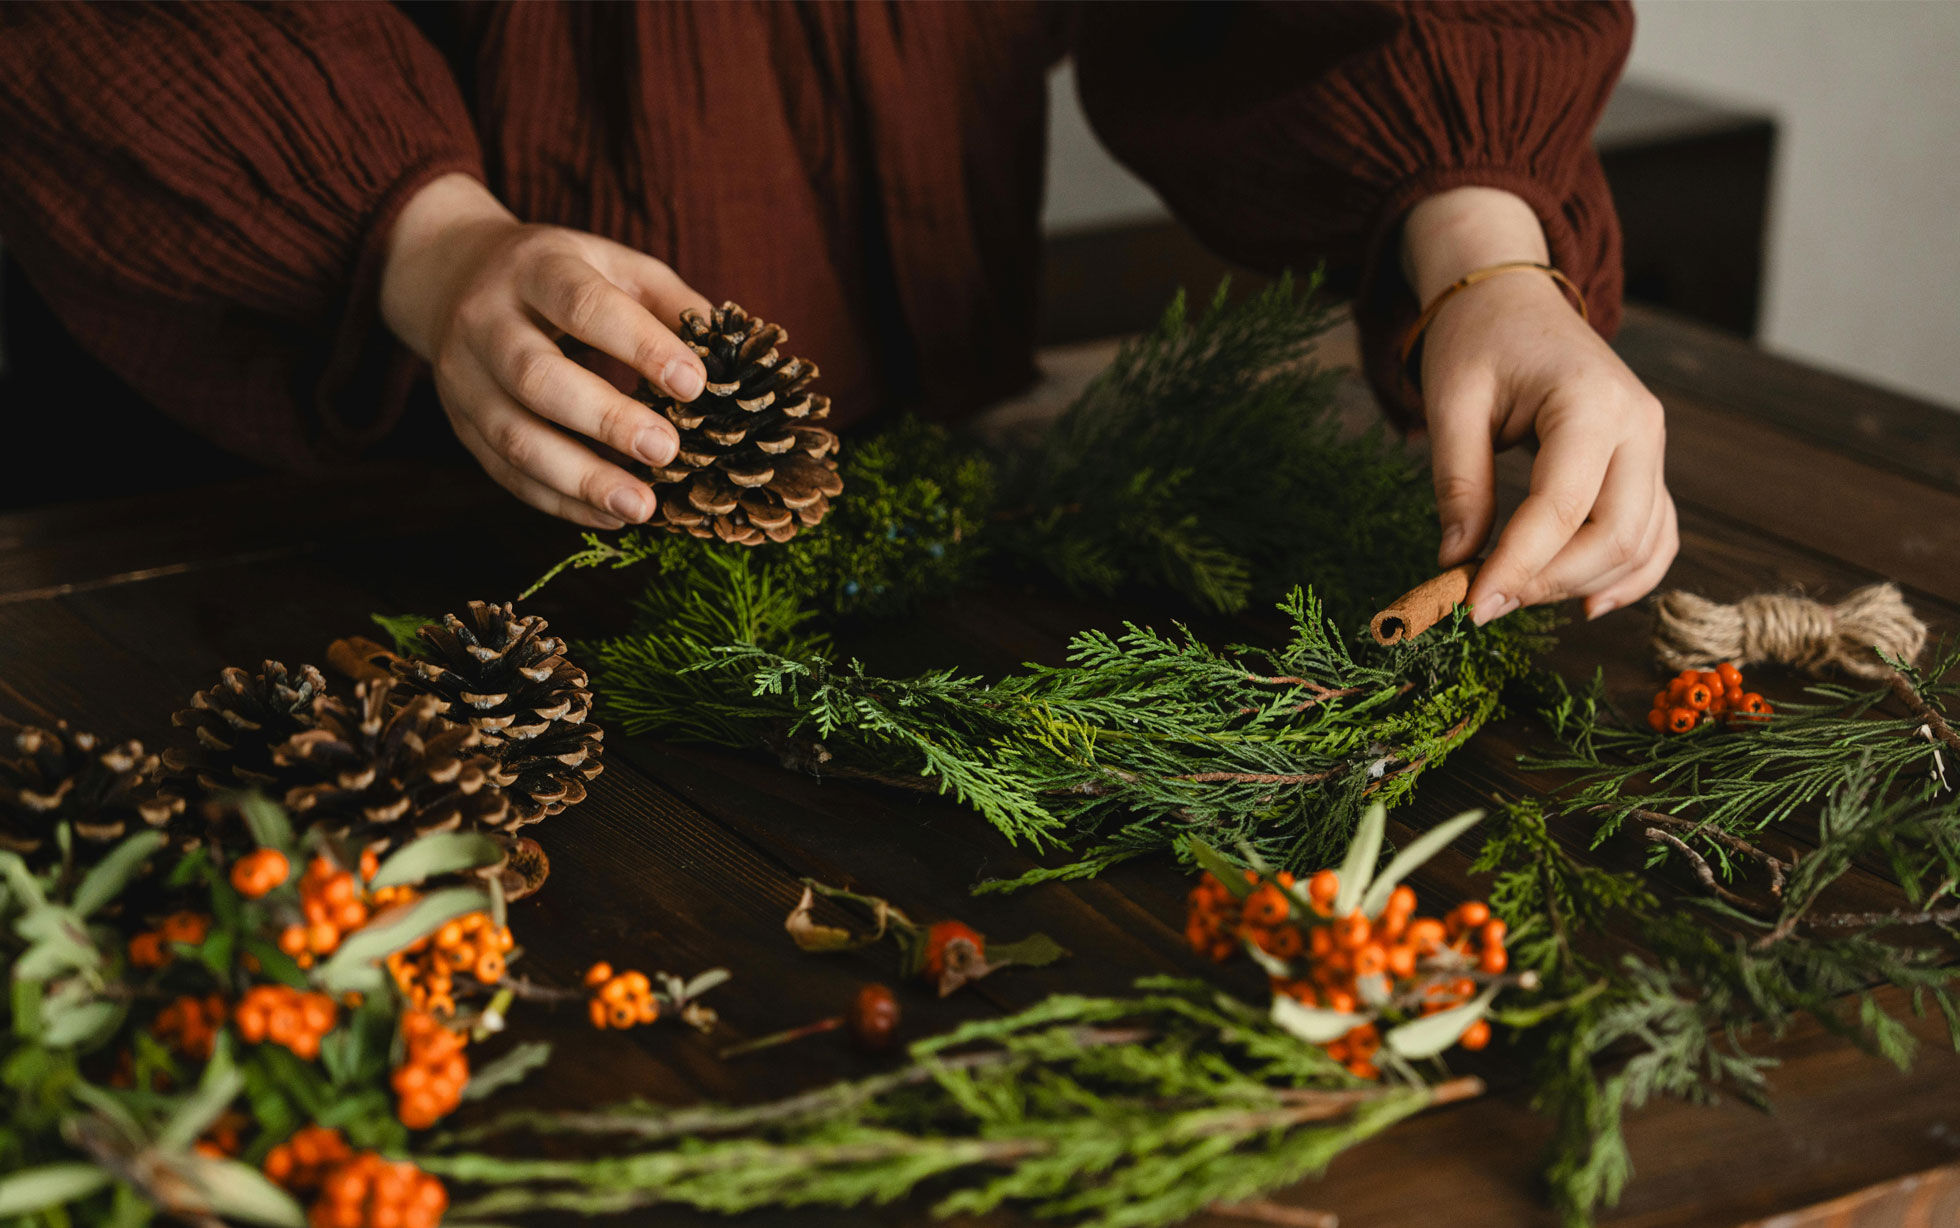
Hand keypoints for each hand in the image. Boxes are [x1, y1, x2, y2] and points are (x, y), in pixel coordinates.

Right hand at [379, 174, 713, 527]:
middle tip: (667, 450)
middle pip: (536, 377)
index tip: (695, 383)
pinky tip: (610, 517)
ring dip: (580, 480)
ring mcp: (463, 378)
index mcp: (535, 268)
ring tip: (641, 507)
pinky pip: (507, 473)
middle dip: (605, 420)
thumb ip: (672, 304)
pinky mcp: (462, 425)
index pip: (583, 305)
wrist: (453, 275)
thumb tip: (733, 357)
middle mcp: (486, 322)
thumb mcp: (615, 264)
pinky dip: (560, 502)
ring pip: (514, 438)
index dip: (639, 344)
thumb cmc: (561, 275)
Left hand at [1403, 188, 1676, 622]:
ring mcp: (1652, 446)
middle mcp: (1640, 425)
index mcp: (1592, 401)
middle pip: (1617, 534)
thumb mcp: (1451, 402)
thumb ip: (1457, 482)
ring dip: (1582, 585)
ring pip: (1641, 543)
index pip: (1562, 506)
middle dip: (1552, 582)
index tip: (1472, 607)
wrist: (1514, 299)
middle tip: (1486, 604)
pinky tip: (1583, 603)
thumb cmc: (1477, 341)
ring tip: (1515, 599)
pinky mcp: (1647, 465)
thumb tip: (1456, 562)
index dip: (1519, 566)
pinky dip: (1627, 576)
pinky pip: (1655, 535)